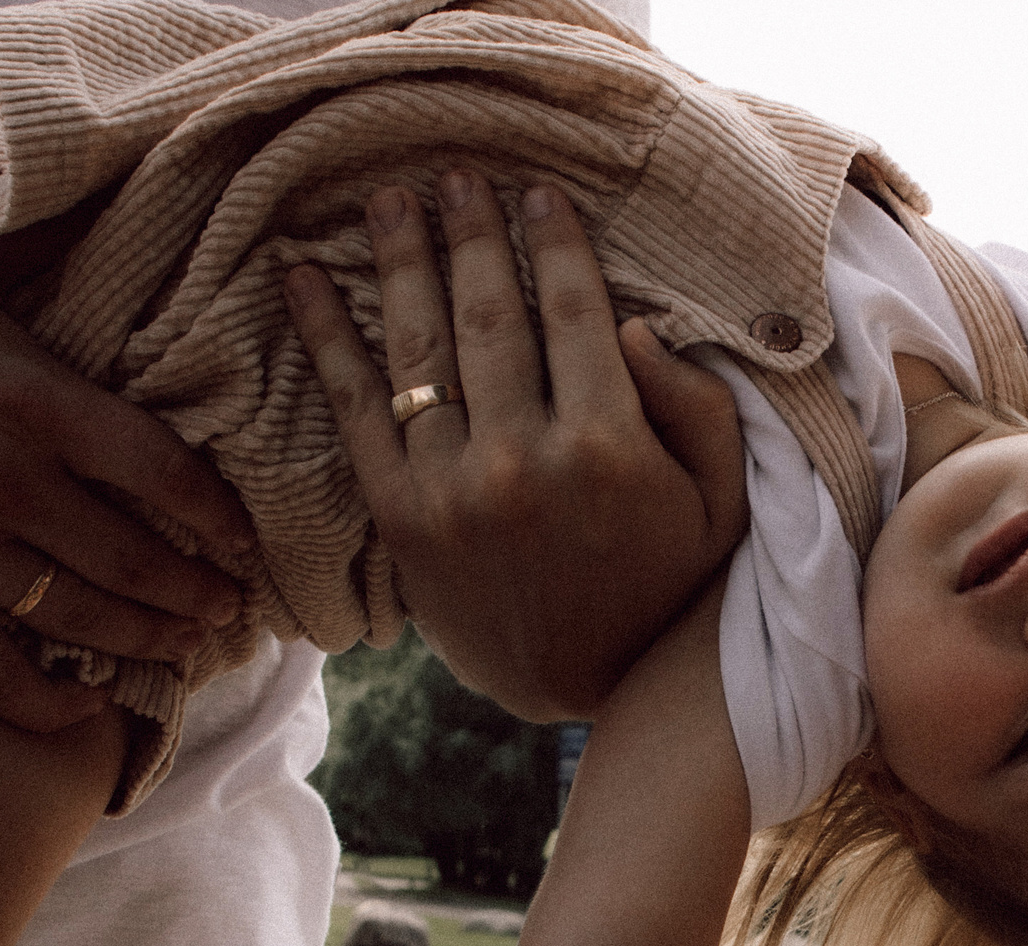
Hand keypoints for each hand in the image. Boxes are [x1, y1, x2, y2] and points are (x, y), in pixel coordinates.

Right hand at [0, 218, 253, 730]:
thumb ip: (50, 230)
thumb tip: (131, 176)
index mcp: (34, 401)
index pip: (162, 470)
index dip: (219, 515)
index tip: (245, 538)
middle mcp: (3, 482)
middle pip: (136, 560)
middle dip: (197, 595)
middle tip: (233, 613)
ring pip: (78, 620)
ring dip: (145, 644)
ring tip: (185, 650)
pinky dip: (43, 703)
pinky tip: (84, 709)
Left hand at [285, 176, 747, 721]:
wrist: (599, 688)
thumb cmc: (672, 583)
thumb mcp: (723, 500)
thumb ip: (697, 406)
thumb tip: (631, 323)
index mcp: (607, 445)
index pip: (574, 311)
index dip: (554, 243)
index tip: (538, 194)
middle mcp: (525, 459)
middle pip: (490, 315)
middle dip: (470, 234)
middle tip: (454, 175)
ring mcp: (454, 490)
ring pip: (421, 349)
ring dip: (399, 262)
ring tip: (388, 203)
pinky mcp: (403, 520)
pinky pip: (357, 412)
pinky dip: (326, 339)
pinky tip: (303, 280)